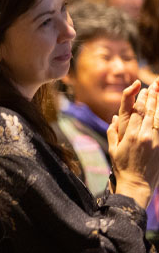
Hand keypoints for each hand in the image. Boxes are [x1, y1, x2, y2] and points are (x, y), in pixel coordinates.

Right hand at [108, 79, 158, 207]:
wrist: (137, 184)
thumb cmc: (122, 167)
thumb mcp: (112, 149)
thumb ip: (112, 132)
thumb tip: (114, 117)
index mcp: (129, 135)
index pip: (135, 111)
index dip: (139, 98)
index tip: (142, 89)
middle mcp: (143, 135)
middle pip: (148, 111)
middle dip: (152, 96)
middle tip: (154, 84)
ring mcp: (155, 141)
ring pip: (158, 117)